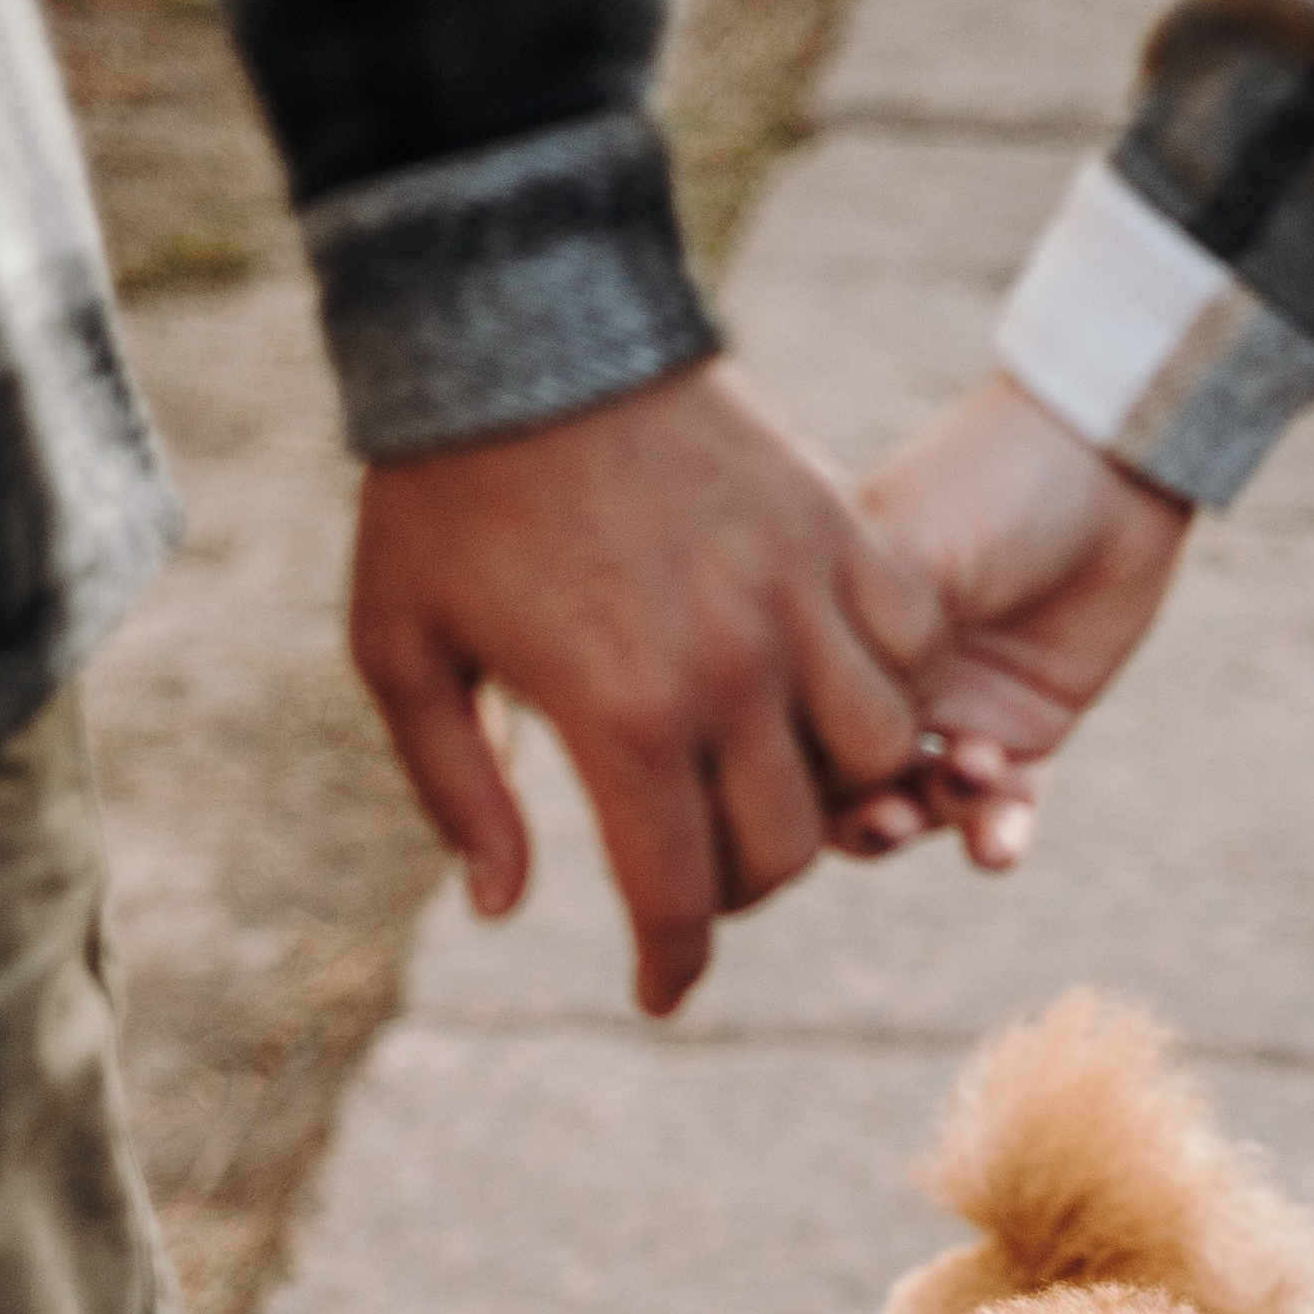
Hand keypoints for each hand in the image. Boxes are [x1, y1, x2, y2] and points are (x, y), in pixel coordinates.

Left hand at [350, 360, 944, 1014]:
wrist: (522, 322)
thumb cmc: (443, 496)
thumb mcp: (402, 654)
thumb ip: (458, 793)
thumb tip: (504, 908)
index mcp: (623, 716)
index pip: (679, 897)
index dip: (672, 965)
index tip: (658, 991)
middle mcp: (730, 670)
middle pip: (787, 847)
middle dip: (738, 886)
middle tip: (693, 870)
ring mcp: (797, 596)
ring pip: (877, 758)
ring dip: (832, 790)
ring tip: (775, 778)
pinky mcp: (835, 530)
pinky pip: (910, 648)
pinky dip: (890, 687)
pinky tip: (830, 687)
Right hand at [834, 372, 1194, 870]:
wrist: (1112, 464)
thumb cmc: (993, 488)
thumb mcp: (908, 556)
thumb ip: (859, 647)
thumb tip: (815, 752)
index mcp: (835, 631)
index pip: (793, 720)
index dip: (800, 767)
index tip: (824, 774)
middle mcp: (885, 680)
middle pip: (846, 783)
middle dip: (860, 815)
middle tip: (888, 817)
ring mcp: (953, 711)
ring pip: (920, 807)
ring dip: (933, 817)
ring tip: (966, 785)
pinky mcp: (1024, 734)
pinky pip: (1001, 811)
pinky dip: (996, 837)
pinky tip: (997, 849)